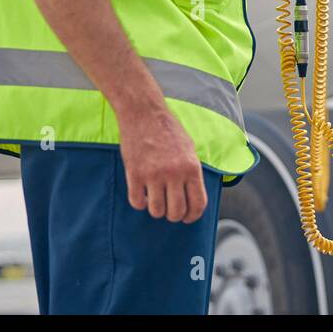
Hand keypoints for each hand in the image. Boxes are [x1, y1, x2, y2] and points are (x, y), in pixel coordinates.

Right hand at [117, 103, 207, 222]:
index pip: (198, 204)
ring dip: (156, 210)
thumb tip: (194, 196)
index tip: (187, 218)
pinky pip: (137, 202)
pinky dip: (140, 203)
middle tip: (170, 210)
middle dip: (174, 216)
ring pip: (156, 211)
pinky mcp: (134, 173)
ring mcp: (153, 174)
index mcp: (191, 167)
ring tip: (156, 201)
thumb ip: (192, 172)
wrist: (144, 113)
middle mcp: (174, 173)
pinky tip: (142, 194)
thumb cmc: (168, 130)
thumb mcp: (189, 149)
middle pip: (176, 212)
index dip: (193, 216)